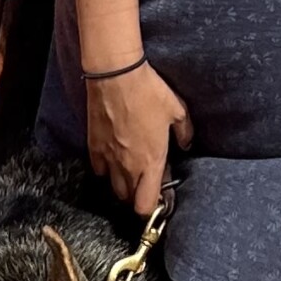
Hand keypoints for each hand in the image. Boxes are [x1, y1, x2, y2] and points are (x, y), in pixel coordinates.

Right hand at [87, 60, 193, 214]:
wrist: (116, 75)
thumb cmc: (148, 92)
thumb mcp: (177, 110)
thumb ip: (185, 133)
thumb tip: (186, 144)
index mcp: (151, 161)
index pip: (145, 205)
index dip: (153, 206)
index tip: (159, 195)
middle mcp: (128, 166)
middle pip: (129, 199)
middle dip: (139, 194)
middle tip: (147, 176)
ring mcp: (108, 158)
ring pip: (113, 187)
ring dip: (123, 183)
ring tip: (131, 167)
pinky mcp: (94, 147)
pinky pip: (99, 169)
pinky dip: (106, 168)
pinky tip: (114, 155)